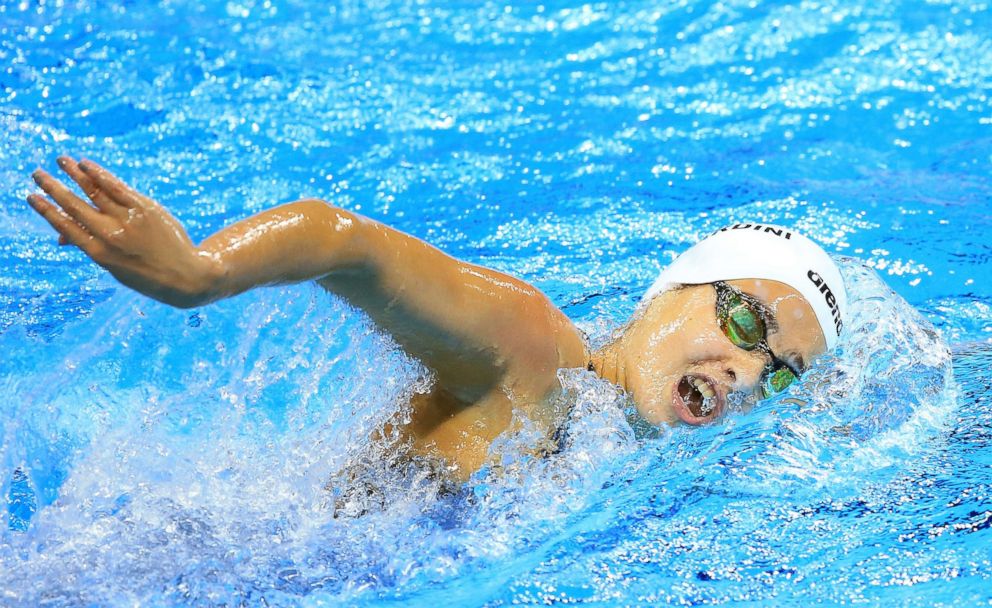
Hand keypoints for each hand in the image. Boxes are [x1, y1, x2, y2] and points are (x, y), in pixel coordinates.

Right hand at [27, 157, 220, 307]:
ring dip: (75, 173)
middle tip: (37, 173)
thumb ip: (90, 247)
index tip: (31, 196)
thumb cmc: (146, 273)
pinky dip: (100, 174)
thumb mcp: (114, 267)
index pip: (65, 226)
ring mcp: (129, 219)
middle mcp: (111, 235)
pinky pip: (118, 187)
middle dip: (53, 187)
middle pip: (75, 205)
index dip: (47, 210)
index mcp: (99, 253)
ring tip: (61, 160)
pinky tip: (86, 164)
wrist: (186, 276)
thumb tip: (60, 237)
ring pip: (95, 191)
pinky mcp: (146, 208)